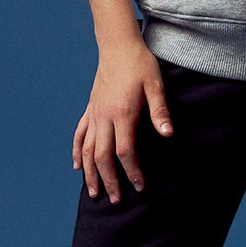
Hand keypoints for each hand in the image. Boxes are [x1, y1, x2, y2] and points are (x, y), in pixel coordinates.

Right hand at [73, 38, 172, 203]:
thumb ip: (160, 112)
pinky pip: (79, 134)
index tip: (139, 187)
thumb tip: (168, 135)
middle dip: (109, 180)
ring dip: (90, 173)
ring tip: (95, 193)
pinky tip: (78, 167)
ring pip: (86, 149)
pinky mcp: (90, 109)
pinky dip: (77, 152)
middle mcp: (104, 116)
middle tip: (116, 200)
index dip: (131, 171)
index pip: (124, 151)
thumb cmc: (141, 64)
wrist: (118, 45)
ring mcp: (94, 113)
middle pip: (102, 156)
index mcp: (122, 113)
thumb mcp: (155, 85)